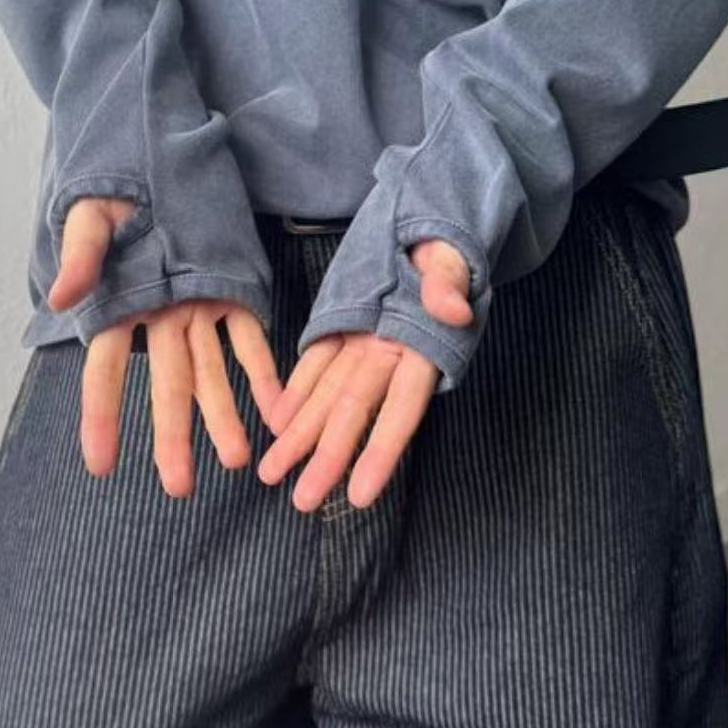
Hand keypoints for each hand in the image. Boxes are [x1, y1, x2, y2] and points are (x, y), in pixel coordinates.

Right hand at [47, 195, 282, 495]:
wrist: (158, 157)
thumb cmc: (116, 189)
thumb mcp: (90, 216)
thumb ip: (81, 256)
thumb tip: (61, 297)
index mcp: (118, 305)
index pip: (105, 371)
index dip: (100, 418)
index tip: (100, 465)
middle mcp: (159, 317)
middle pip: (165, 385)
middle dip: (173, 437)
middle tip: (179, 488)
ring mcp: (197, 307)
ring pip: (210, 372)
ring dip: (222, 415)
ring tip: (239, 460)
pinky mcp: (231, 291)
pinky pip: (248, 338)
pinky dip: (263, 373)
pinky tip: (277, 409)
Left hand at [256, 237, 473, 511]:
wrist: (429, 226)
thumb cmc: (445, 245)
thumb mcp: (451, 255)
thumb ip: (448, 281)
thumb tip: (452, 309)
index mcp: (420, 345)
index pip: (401, 409)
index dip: (381, 452)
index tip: (361, 494)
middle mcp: (388, 354)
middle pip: (355, 413)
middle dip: (328, 457)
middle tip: (301, 500)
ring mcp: (362, 344)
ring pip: (330, 397)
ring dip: (302, 436)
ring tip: (274, 475)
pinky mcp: (342, 327)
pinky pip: (316, 365)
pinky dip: (297, 394)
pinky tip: (276, 423)